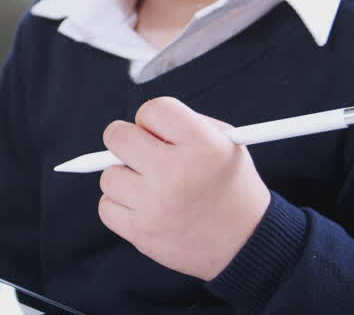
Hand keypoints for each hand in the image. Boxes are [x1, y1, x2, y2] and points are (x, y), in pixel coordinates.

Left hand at [97, 97, 270, 280]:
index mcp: (203, 145)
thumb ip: (182, 125)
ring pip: (109, 174)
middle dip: (126, 141)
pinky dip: (121, 206)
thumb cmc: (230, 187)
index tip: (158, 132)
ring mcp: (156, 205)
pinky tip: (145, 208)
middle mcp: (176, 173)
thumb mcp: (226, 143)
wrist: (247, 244)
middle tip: (141, 153)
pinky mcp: (141, 231)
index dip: (152, 119)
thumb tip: (136, 123)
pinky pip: (106, 207)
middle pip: (117, 137)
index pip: (152, 109)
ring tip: (152, 188)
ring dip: (125, 178)